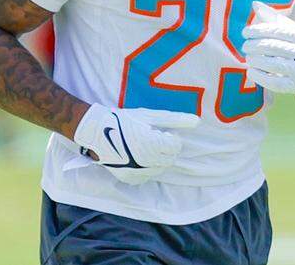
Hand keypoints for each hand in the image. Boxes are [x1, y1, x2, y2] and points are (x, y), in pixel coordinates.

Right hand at [73, 103, 199, 184]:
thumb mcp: (150, 116)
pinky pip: (147, 176)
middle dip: (166, 148)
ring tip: (145, 147)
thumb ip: (176, 119)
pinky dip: (147, 168)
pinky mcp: (130, 178)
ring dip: (158, 158)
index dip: (170, 137)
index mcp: (153, 144)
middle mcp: (146, 161)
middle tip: (154, 139)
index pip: (175, 146)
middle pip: (170, 158)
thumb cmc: (124, 120)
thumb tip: (198, 121)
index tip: (161, 132)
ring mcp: (137, 172)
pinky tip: (137, 157)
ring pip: (160, 168)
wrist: (96, 132)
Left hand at [242, 1, 294, 95]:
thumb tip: (255, 4)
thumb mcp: (289, 29)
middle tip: (245, 46)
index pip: (278, 30)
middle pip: (275, 47)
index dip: (259, 30)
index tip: (246, 32)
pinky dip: (260, 77)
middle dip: (255, 46)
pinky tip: (251, 71)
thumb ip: (271, 17)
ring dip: (257, 61)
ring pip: (275, 64)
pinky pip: (275, 82)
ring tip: (248, 58)